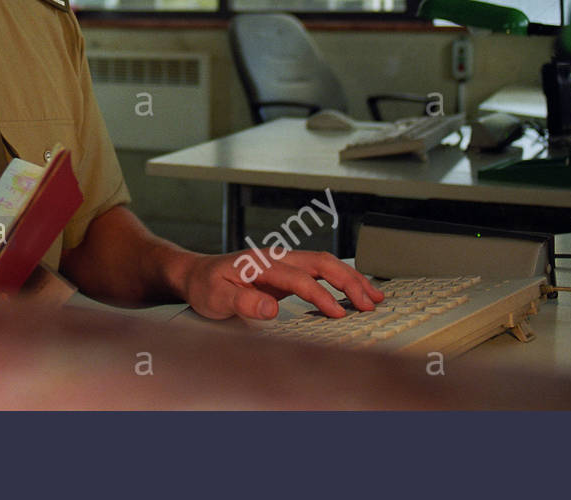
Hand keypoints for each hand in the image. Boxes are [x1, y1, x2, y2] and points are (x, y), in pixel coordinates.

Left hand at [175, 249, 383, 320]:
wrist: (196, 274)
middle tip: (370, 303)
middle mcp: (277, 257)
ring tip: (374, 296)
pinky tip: (354, 291)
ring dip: (351, 278)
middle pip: (321, 262)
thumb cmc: (206, 286)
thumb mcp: (216, 298)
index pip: (299, 278)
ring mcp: (284, 262)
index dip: (320, 295)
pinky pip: (319, 271)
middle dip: (349, 282)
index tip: (338, 313)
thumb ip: (243, 302)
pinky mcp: (287, 270)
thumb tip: (272, 308)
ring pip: (325, 263)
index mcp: (261, 263)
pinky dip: (341, 279)